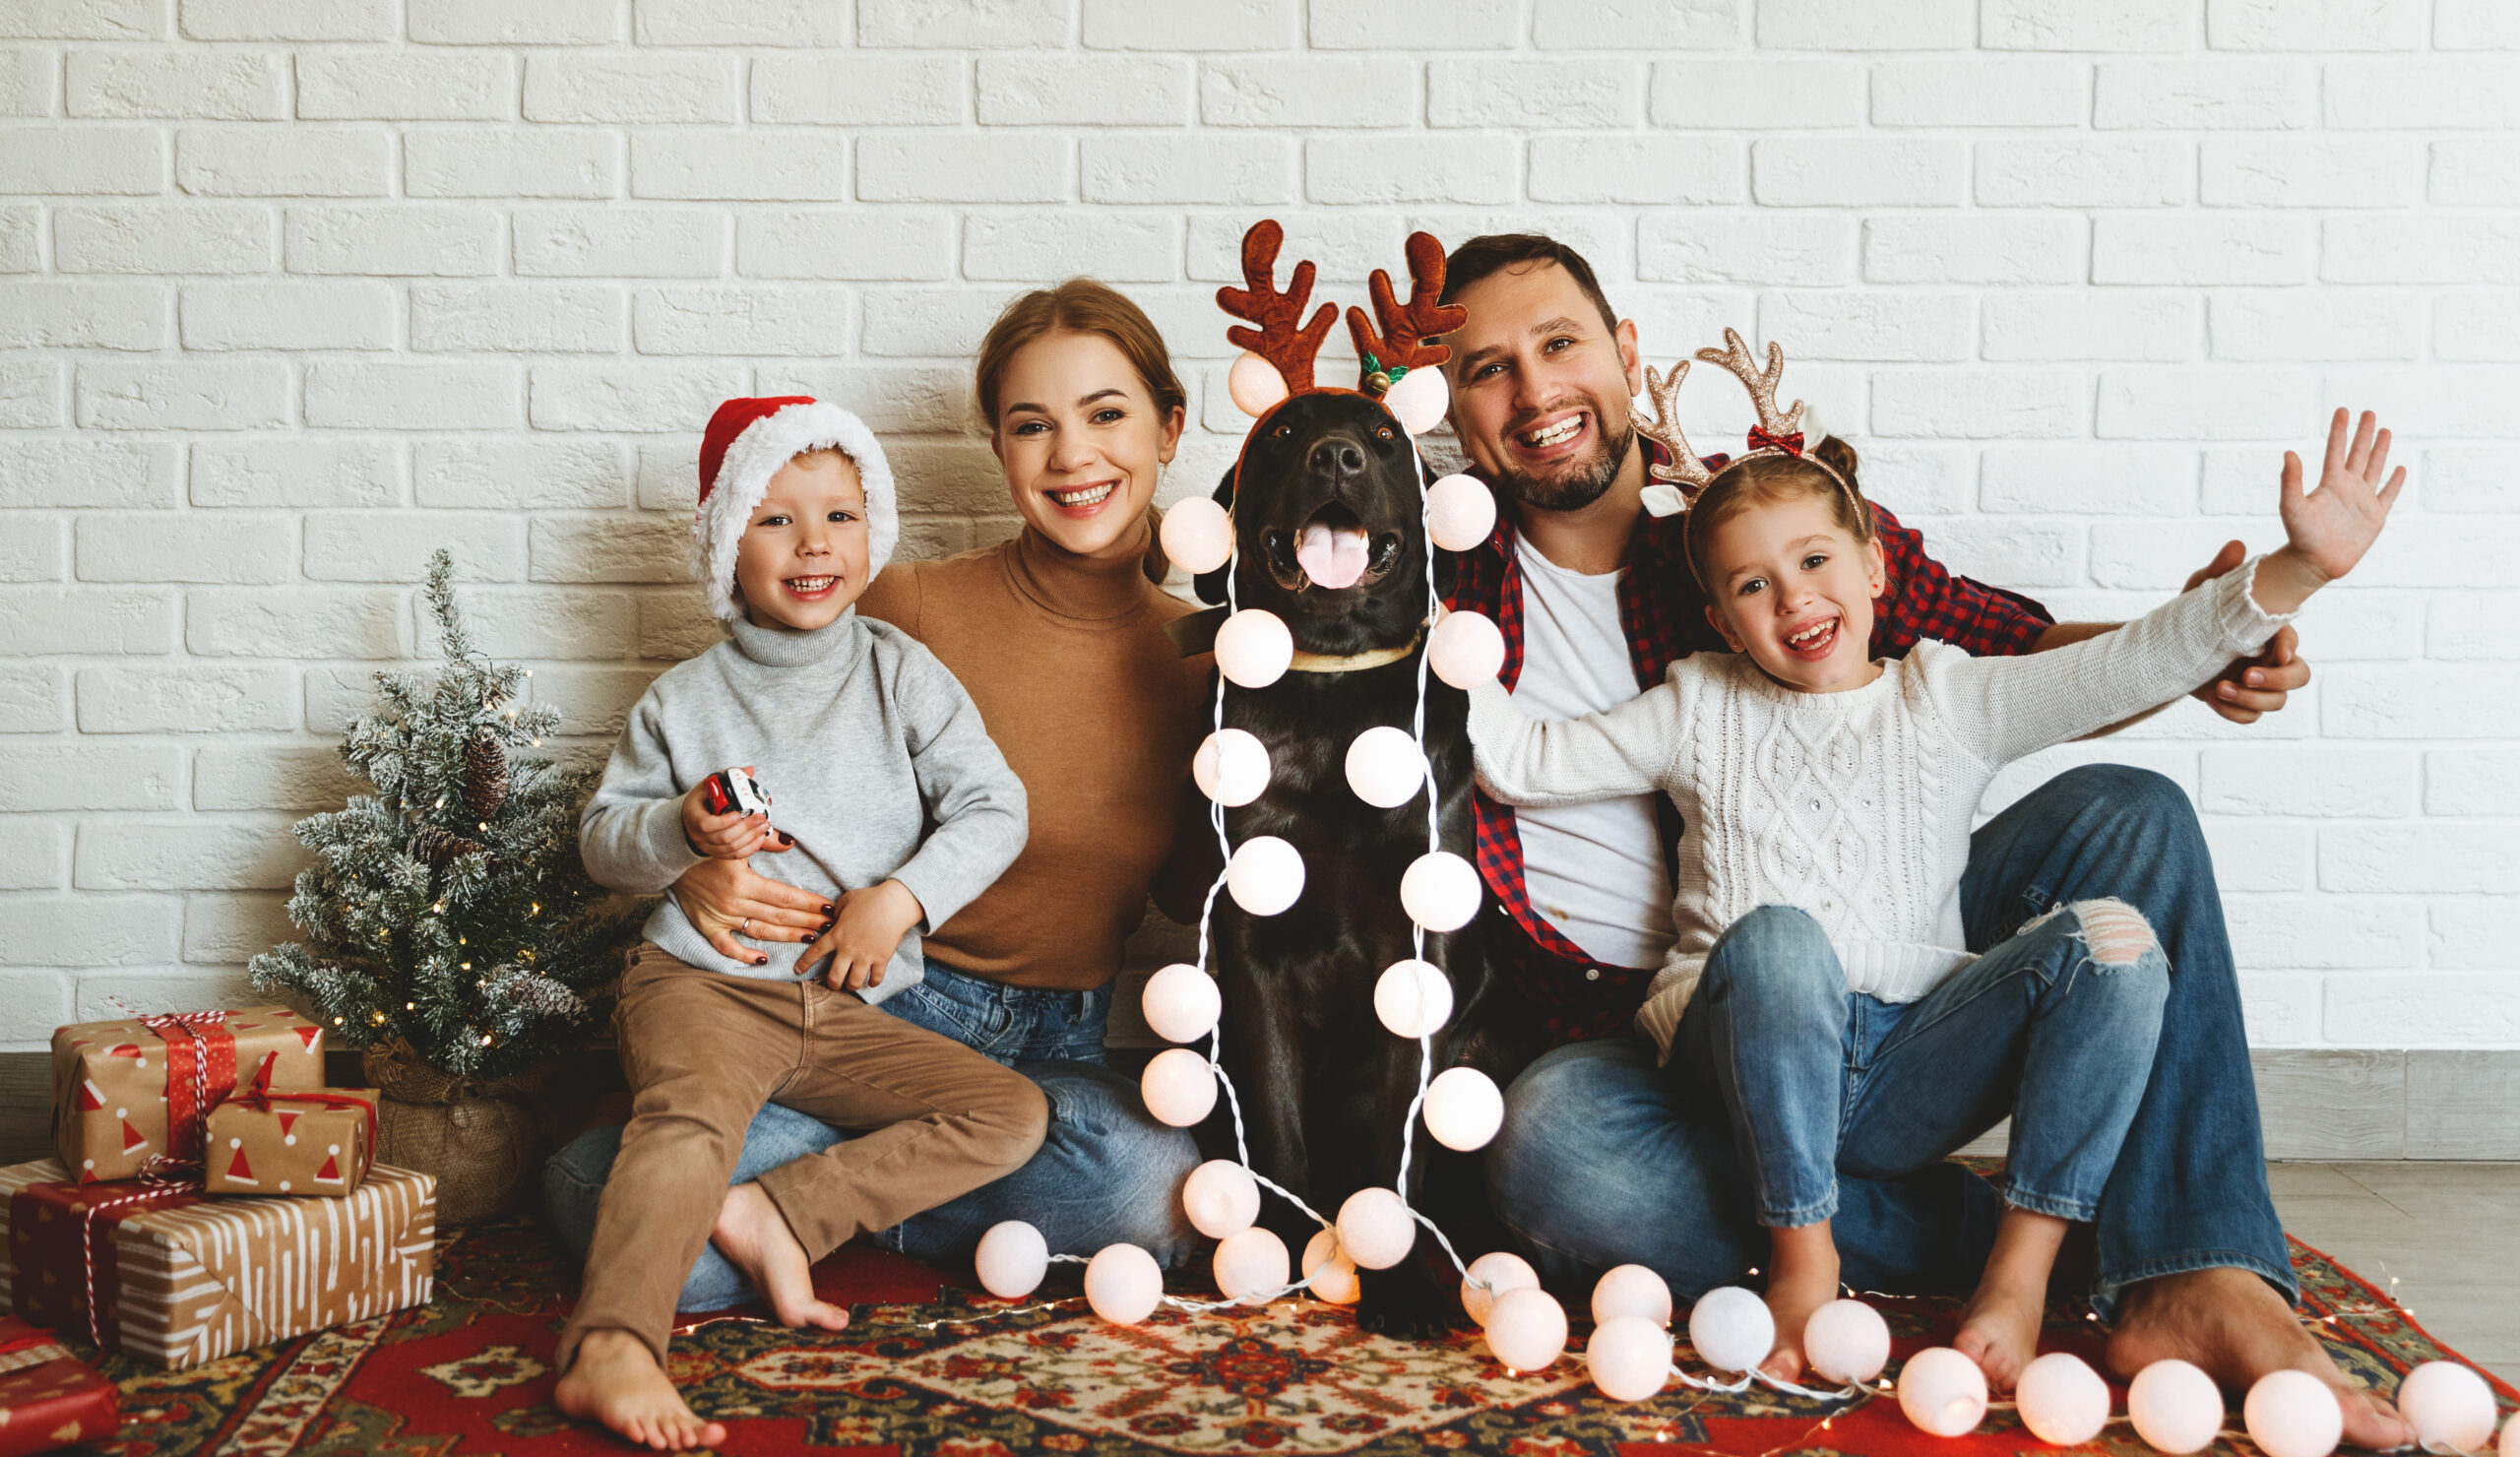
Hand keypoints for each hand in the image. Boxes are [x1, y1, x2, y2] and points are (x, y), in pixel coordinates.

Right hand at [671, 856, 832, 966]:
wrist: (671, 855)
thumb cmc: (708, 845)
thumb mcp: (736, 840)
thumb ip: (764, 842)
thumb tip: (790, 843)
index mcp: (743, 881)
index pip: (785, 896)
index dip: (809, 903)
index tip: (829, 907)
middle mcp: (733, 902)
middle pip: (779, 916)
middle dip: (807, 920)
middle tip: (830, 926)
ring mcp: (720, 917)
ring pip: (761, 932)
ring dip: (787, 936)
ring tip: (810, 937)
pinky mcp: (706, 926)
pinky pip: (727, 947)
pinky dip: (744, 955)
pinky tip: (763, 959)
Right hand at [680, 765, 790, 859]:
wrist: (689, 821)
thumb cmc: (700, 802)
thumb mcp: (708, 787)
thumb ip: (727, 778)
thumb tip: (749, 770)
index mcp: (694, 817)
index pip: (707, 824)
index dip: (724, 821)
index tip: (739, 814)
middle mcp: (699, 836)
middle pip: (724, 838)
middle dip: (746, 828)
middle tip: (762, 818)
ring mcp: (708, 847)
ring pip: (731, 848)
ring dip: (751, 838)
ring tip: (765, 826)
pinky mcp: (718, 854)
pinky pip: (735, 855)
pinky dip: (750, 848)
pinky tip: (761, 838)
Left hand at [800, 880, 924, 991]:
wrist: (894, 904)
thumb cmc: (870, 898)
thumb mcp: (846, 900)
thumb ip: (836, 912)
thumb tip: (832, 918)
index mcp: (836, 935)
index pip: (814, 952)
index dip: (804, 964)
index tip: (798, 971)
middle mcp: (848, 949)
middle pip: (834, 977)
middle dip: (832, 984)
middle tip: (834, 983)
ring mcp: (865, 956)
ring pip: (854, 983)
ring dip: (851, 986)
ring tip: (852, 984)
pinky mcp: (881, 959)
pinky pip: (876, 978)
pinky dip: (873, 982)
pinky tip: (871, 981)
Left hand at [2183, 543, 2310, 723]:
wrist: (2162, 650)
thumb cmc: (2192, 616)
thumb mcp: (2202, 592)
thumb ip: (2220, 571)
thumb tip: (2237, 546)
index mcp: (2267, 632)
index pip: (2292, 641)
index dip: (2289, 647)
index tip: (2275, 651)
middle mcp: (2268, 659)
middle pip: (2299, 676)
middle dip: (2277, 680)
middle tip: (2245, 674)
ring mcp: (2257, 684)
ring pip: (2278, 702)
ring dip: (2252, 700)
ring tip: (2220, 689)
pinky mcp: (2240, 702)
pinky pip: (2251, 718)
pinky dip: (2235, 713)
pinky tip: (2213, 699)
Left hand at [2260, 407, 2403, 609]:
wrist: (2316, 563)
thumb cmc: (2300, 536)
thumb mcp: (2291, 505)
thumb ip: (2290, 480)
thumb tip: (2288, 453)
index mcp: (2330, 483)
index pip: (2336, 450)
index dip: (2340, 430)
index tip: (2343, 410)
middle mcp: (2347, 487)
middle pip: (2358, 454)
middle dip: (2363, 433)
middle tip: (2368, 412)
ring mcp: (2362, 501)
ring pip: (2374, 468)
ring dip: (2379, 450)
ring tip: (2385, 430)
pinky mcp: (2375, 516)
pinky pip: (2388, 495)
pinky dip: (2395, 482)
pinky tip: (2399, 468)